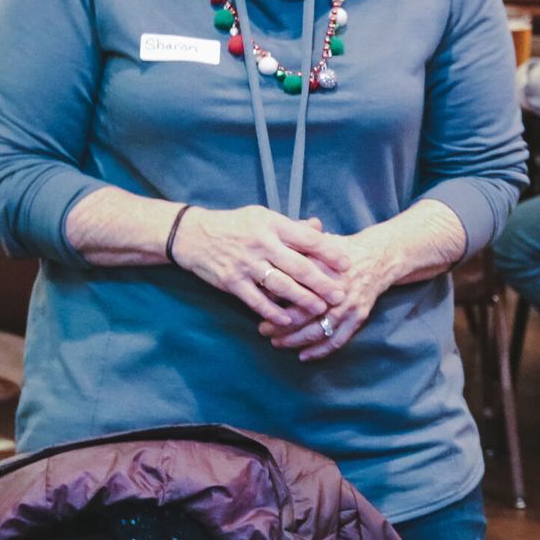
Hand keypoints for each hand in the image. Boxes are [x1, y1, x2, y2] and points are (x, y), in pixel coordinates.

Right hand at [170, 206, 349, 326]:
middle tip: (341, 294)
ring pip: (280, 285)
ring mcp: (246, 264)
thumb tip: (319, 228)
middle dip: (322, 282)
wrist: (193, 235)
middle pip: (298, 266)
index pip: (307, 239)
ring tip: (320, 309)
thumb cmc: (236, 226)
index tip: (347, 264)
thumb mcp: (263, 218)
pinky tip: (287, 321)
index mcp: (272, 225)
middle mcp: (261, 244)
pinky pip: (256, 300)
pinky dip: (272, 312)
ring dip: (302, 300)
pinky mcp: (231, 282)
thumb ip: (291, 226)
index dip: (329, 252)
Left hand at [260, 228, 397, 359]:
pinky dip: (321, 350)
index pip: (294, 293)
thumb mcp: (316, 246)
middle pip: (304, 316)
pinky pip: (338, 339)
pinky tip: (304, 356)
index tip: (260, 313)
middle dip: (281, 327)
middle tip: (263, 331)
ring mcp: (349, 305)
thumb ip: (294, 259)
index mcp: (324, 271)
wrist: (378, 256)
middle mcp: (337, 290)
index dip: (275, 306)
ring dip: (296, 341)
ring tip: (278, 343)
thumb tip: (266, 279)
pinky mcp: (359, 316)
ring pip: (319, 331)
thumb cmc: (339, 251)